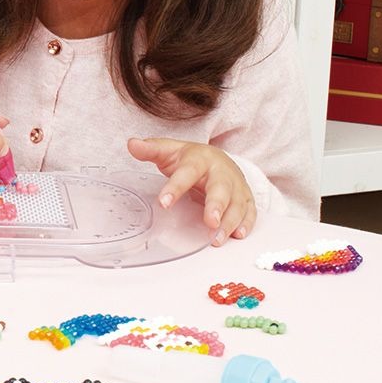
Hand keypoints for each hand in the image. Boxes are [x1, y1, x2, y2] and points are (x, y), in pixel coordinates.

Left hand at [127, 137, 254, 245]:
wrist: (218, 158)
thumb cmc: (191, 158)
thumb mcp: (169, 151)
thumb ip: (151, 150)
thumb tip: (132, 144)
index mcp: (200, 159)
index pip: (187, 173)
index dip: (176, 187)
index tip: (164, 203)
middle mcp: (221, 172)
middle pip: (221, 189)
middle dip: (216, 206)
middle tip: (210, 222)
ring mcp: (236, 186)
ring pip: (237, 204)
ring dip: (230, 221)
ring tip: (217, 238)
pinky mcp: (245, 198)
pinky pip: (250, 211)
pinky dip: (247, 223)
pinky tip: (239, 234)